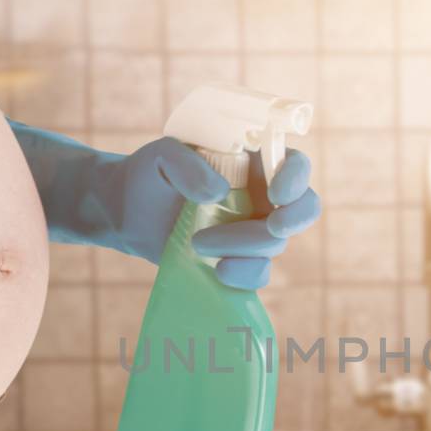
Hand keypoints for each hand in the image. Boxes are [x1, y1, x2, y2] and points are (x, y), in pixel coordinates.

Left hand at [8, 121, 320, 289]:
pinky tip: (217, 271)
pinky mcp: (239, 261)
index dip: (296, 178)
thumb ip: (186, 164)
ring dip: (242, 246)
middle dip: (293, 220)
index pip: (295, 164)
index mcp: (255, 162)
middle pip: (303, 208)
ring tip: (197, 243)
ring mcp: (254, 231)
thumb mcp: (162, 155)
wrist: (127, 212)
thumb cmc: (150, 174)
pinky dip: (243, 274)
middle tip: (271, 227)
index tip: (276, 192)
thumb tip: (218, 193)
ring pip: (274, 245)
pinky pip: (258, 273)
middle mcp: (263, 196)